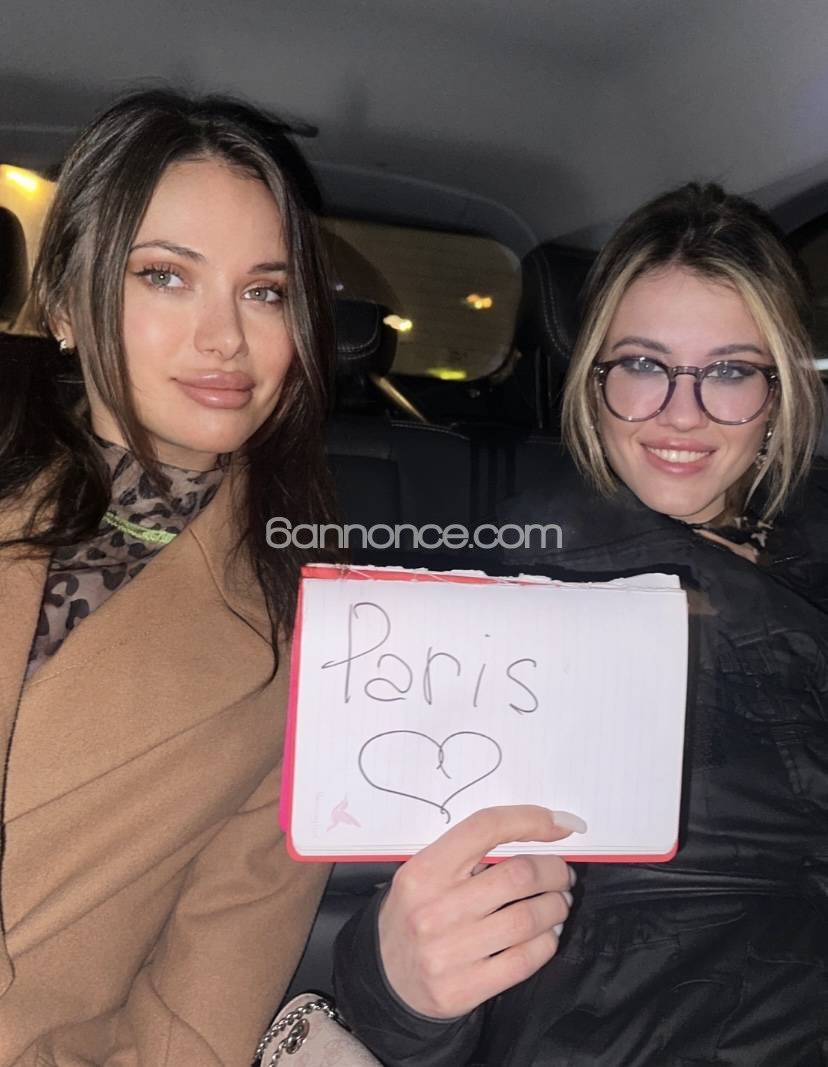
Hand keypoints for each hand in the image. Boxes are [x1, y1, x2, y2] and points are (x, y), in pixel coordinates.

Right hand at [378, 804, 584, 1018]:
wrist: (384, 978)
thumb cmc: (415, 913)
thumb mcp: (426, 873)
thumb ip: (470, 853)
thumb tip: (541, 829)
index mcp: (424, 870)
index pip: (485, 828)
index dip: (530, 821)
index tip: (562, 825)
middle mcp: (434, 909)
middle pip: (518, 875)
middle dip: (554, 872)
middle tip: (563, 876)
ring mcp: (448, 952)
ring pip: (527, 919)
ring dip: (555, 907)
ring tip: (559, 904)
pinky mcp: (462, 989)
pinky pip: (523, 960)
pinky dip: (546, 943)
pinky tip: (547, 935)